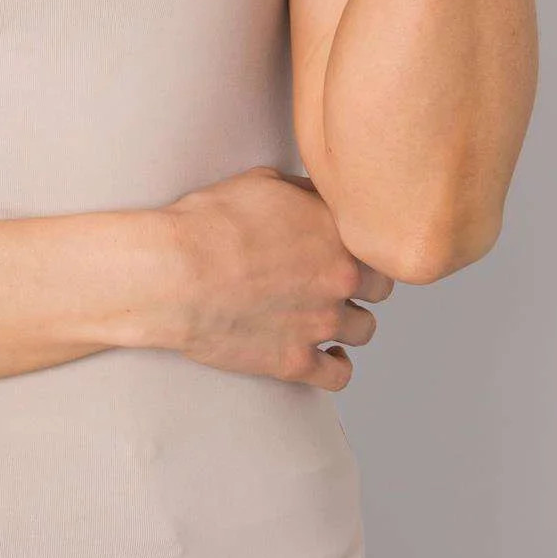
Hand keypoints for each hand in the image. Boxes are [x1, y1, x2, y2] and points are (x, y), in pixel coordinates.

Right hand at [156, 165, 393, 388]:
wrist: (176, 273)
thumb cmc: (209, 222)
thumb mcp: (261, 181)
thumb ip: (304, 192)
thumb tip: (318, 196)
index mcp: (336, 232)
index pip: (377, 244)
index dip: (361, 246)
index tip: (345, 249)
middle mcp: (339, 279)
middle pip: (380, 289)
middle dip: (362, 284)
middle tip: (336, 281)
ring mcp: (321, 323)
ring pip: (365, 330)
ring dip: (350, 323)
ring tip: (328, 317)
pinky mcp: (296, 361)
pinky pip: (340, 375)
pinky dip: (336, 366)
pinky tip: (327, 356)